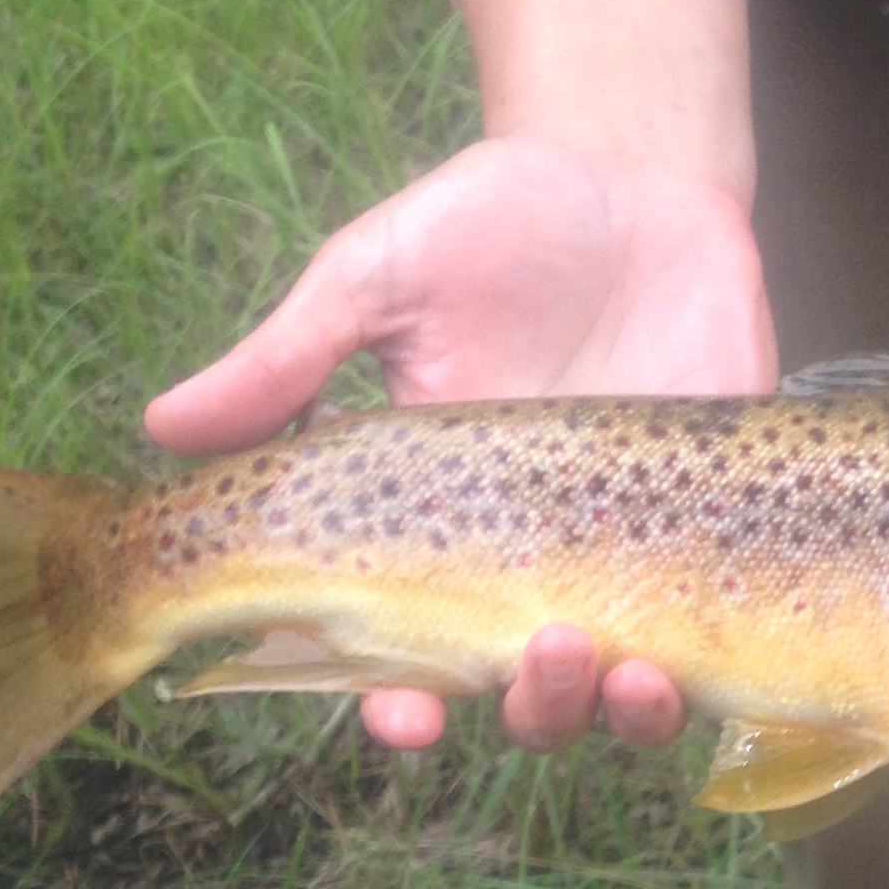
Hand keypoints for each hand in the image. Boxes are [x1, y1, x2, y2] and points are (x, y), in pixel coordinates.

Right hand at [146, 0, 768, 753]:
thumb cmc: (495, 220)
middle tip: (544, 657)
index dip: (401, 704)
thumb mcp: (380, 276)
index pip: (411, 650)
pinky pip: (723, 617)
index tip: (407, 716)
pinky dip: (716, 654)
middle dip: (533, 706)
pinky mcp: (725, 514)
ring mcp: (637, 543)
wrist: (638, 171)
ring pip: (628, 683)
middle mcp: (539, 554)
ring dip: (627, 708)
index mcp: (439, 520)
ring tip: (630, 672)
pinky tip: (704, 648)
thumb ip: (290, 358)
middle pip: (527, 692)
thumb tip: (163, 429)